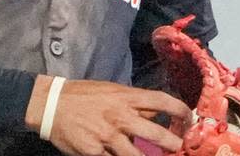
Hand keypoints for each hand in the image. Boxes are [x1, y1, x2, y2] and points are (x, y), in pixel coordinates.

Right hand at [27, 77, 191, 155]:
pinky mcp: (94, 152)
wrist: (50, 104)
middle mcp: (120, 116)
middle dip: (174, 145)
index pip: (163, 101)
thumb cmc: (82, 95)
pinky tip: (116, 155)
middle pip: (159, 135)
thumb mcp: (110, 90)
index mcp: (125, 97)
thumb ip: (133, 102)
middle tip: (177, 149)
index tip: (189, 120)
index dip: (182, 112)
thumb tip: (157, 114)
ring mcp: (108, 136)